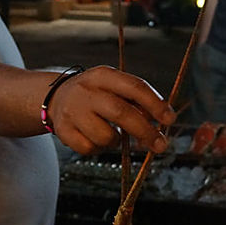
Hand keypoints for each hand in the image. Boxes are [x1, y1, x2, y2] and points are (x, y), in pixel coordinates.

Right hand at [47, 66, 176, 155]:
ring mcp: (73, 112)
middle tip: (160, 145)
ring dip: (116, 141)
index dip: (155, 104)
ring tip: (113, 133)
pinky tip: (95, 137)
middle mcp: (86, 91)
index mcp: (103, 75)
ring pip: (106, 136)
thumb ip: (136, 100)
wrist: (56, 98)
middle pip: (121, 113)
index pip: (134, 87)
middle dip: (145, 131)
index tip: (169, 119)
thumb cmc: (95, 94)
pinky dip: (99, 148)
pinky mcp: (64, 131)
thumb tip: (161, 120)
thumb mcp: (113, 86)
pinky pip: (91, 149)